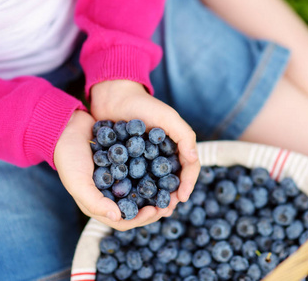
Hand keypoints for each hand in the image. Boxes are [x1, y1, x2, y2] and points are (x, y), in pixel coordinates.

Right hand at [54, 110, 163, 230]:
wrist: (67, 127)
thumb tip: (118, 217)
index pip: (125, 220)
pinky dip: (154, 173)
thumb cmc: (68, 157)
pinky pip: (142, 171)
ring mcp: (119, 178)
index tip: (156, 210)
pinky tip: (165, 168)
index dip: (142, 219)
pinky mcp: (125, 163)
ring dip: (158, 192)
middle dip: (155, 207)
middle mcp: (112, 194)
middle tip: (173, 202)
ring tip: (173, 188)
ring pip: (143, 191)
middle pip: (138, 208)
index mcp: (100, 203)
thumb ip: (95, 202)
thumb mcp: (78, 182)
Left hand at [90, 80, 200, 222]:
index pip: (188, 169)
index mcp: (176, 146)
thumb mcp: (169, 117)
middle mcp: (162, 155)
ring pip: (154, 184)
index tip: (181, 198)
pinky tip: (132, 201)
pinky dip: (135, 192)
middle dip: (171, 197)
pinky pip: (134, 180)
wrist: (113, 96)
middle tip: (166, 210)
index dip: (187, 184)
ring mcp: (144, 160)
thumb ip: (185, 137)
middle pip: (171, 181)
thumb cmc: (143, 105)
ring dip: (155, 198)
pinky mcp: (127, 162)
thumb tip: (195, 160)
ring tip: (152, 210)